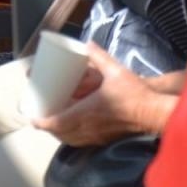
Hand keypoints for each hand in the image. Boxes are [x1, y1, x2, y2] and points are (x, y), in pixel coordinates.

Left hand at [33, 44, 181, 144]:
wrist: (154, 112)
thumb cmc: (135, 93)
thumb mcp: (115, 71)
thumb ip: (99, 56)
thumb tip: (88, 44)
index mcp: (87, 112)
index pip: (58, 122)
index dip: (42, 122)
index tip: (32, 119)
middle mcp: (89, 127)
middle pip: (61, 134)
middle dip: (48, 128)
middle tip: (39, 118)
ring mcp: (97, 136)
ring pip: (71, 140)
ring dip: (59, 134)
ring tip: (52, 124)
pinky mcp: (105, 139)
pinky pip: (82, 142)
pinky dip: (71, 138)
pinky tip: (72, 131)